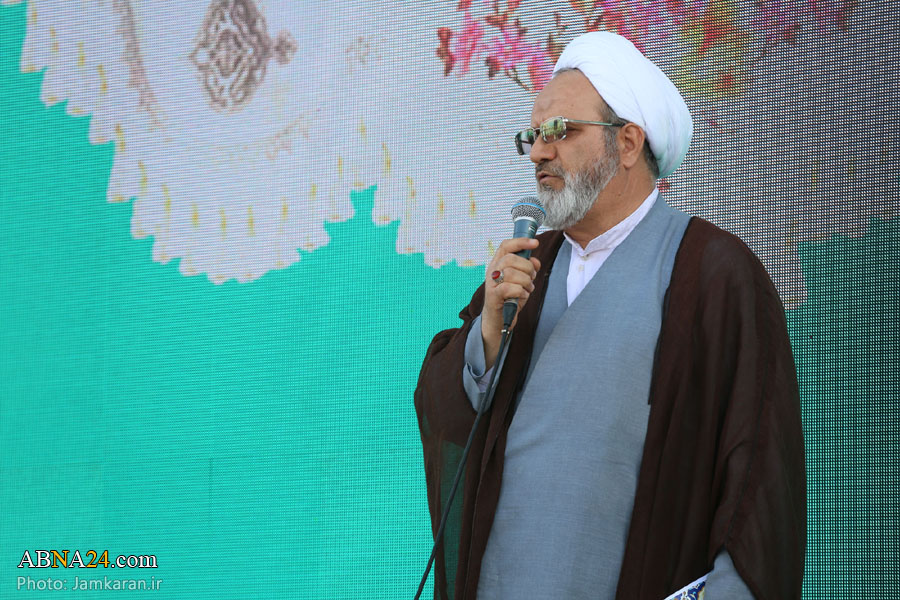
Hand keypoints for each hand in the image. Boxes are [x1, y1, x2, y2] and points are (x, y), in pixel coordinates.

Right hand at [481, 237, 540, 367]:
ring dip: (525, 281)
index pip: (506, 246)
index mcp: (498, 264)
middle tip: (532, 278)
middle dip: (527, 268)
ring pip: (511, 272)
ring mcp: (491, 284)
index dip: (520, 241)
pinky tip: (522, 296)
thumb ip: (528, 270)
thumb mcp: (522, 282)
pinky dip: (521, 292)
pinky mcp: (493, 297)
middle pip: (511, 258)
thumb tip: (536, 260)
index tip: (535, 243)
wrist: (499, 322)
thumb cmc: (510, 300)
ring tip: (527, 289)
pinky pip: (510, 287)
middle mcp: (492, 271)